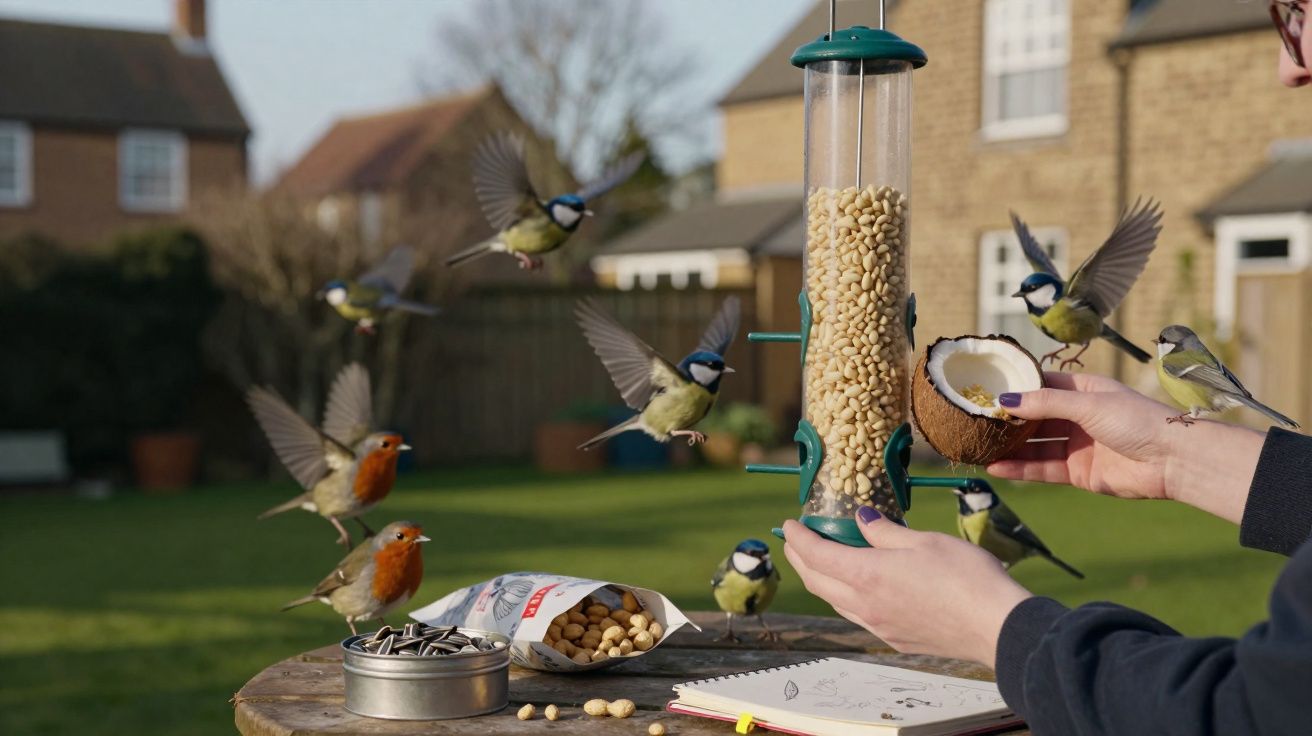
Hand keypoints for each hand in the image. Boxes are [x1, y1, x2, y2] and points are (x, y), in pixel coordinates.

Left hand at [782, 513, 1031, 668]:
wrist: (996, 626)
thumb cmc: (965, 576)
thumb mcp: (923, 541)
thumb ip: (884, 531)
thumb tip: (859, 519)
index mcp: (867, 576)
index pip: (816, 556)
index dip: (798, 539)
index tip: (789, 525)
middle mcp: (865, 605)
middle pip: (816, 582)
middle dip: (800, 559)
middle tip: (796, 541)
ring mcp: (879, 626)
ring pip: (835, 601)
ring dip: (821, 580)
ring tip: (822, 560)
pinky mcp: (895, 640)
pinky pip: (858, 616)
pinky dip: (845, 596)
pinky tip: (857, 586)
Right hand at [986, 372, 1264, 523]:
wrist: (1173, 460)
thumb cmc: (1138, 420)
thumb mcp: (1088, 404)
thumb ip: (1046, 403)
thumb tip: (1005, 400)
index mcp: (1081, 391)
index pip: (1040, 386)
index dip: (1014, 389)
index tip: (983, 390)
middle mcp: (1076, 416)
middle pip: (1032, 418)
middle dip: (1005, 421)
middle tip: (972, 422)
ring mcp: (1076, 445)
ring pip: (1033, 445)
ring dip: (1007, 447)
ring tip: (977, 448)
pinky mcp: (1077, 472)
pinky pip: (1042, 469)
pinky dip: (1020, 469)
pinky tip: (996, 467)